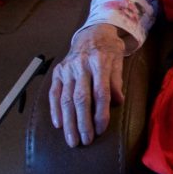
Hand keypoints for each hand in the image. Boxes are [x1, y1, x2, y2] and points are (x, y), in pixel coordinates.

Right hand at [48, 23, 125, 146]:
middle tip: (85, 141)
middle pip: (81, 98)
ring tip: (72, 139)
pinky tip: (59, 124)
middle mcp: (81, 65)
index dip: (101, 113)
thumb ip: (117, 80)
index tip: (101, 129)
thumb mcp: (119, 60)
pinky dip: (55, 110)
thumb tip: (118, 102)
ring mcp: (67, 69)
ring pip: (66, 99)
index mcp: (99, 62)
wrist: (92, 32)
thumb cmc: (109, 49)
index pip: (100, 92)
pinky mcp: (58, 72)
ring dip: (69, 121)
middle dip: (83, 122)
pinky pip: (54, 93)